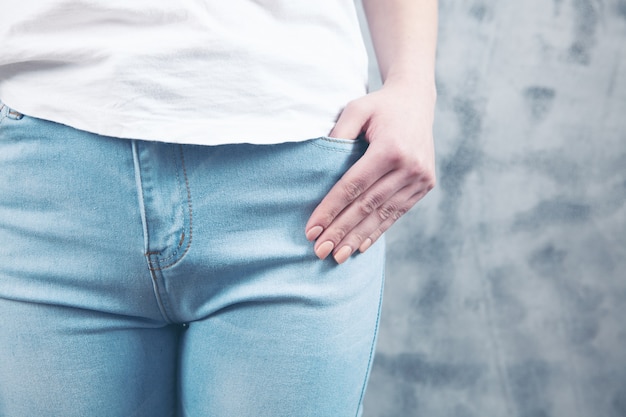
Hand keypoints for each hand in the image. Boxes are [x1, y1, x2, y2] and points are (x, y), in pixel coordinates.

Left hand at [305, 82, 436, 262]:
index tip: (312, 230)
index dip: (331, 210)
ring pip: (383, 215)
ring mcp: (420, 179)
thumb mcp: (356, 109)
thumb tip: (317, 166)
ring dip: (358, 238)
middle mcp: (409, 167)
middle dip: (341, 231)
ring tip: (337, 255)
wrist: (416, 101)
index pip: (353, 186)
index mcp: (390, 148)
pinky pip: (397, 214)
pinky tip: (360, 246)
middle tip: (319, 251)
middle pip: (367, 206)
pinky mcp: (424, 185)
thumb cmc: (379, 106)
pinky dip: (377, 231)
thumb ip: (338, 134)